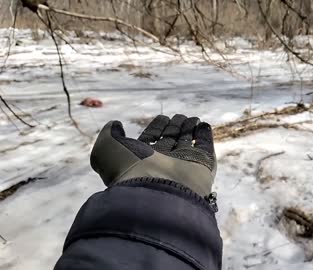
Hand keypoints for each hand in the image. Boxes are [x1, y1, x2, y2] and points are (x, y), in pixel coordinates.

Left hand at [90, 114, 215, 196]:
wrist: (154, 192)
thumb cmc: (128, 170)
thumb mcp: (107, 148)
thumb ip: (109, 134)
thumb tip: (115, 124)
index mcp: (140, 161)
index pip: (151, 140)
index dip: (156, 128)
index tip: (163, 118)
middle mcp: (162, 164)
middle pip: (171, 141)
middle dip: (175, 128)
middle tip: (180, 116)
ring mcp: (183, 166)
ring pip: (187, 143)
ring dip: (190, 129)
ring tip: (194, 118)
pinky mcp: (202, 167)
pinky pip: (205, 149)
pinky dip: (206, 136)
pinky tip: (204, 125)